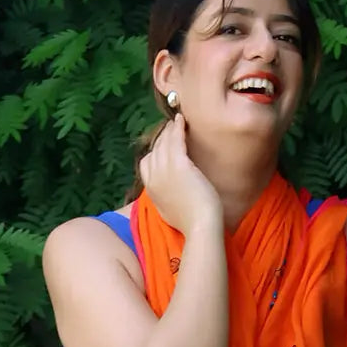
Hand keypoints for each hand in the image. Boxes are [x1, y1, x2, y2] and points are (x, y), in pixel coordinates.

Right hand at [140, 115, 222, 236]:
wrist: (200, 227)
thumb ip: (164, 196)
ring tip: (178, 122)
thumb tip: (168, 189)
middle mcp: (153, 177)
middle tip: (172, 128)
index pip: (146, 163)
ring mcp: (164, 170)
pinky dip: (177, 127)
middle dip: (163, 137)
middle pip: (154, 149)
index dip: (156, 152)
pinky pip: (175, 139)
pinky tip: (182, 120)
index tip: (165, 146)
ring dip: (170, 130)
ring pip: (164, 142)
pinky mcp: (178, 165)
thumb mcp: (169, 211)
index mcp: (150, 190)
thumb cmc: (191, 223)